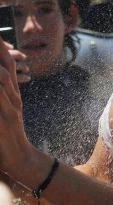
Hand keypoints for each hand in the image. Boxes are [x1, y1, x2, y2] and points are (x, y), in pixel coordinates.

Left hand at [0, 38, 28, 172]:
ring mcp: (10, 109)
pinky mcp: (4, 122)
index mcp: (13, 92)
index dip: (2, 48)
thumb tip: (2, 75)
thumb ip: (4, 91)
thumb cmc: (8, 133)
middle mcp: (13, 97)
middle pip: (5, 69)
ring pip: (1, 81)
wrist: (19, 156)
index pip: (9, 64)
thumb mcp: (9, 108)